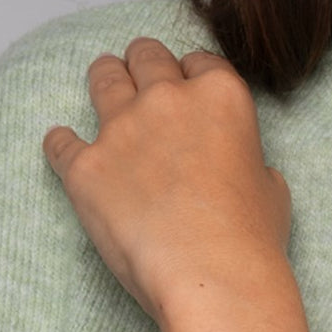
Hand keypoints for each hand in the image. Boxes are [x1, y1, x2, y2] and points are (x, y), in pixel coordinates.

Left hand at [43, 39, 291, 327]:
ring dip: (104, 77)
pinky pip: (61, 142)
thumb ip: (249, 160)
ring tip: (102, 76)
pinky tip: (60, 141)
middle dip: (143, 61)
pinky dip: (61, 142)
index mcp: (221, 95)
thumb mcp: (270, 184)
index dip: (191, 72)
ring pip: (103, 78)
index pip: (199, 61)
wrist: (210, 274)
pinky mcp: (85, 167)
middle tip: (138, 69)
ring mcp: (122, 129)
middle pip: (147, 56)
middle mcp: (169, 98)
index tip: (186, 83)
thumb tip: (240, 168)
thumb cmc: (249, 236)